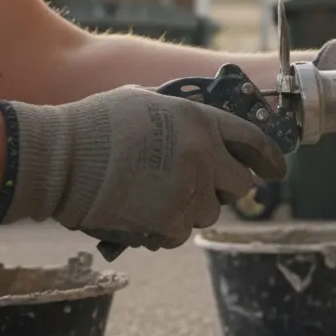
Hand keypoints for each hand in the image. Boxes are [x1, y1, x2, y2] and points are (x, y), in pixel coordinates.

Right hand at [2, 86, 287, 249]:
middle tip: (198, 188)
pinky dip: (164, 230)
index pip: (255, 142)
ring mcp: (189, 191)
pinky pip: (180, 233)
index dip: (270, 159)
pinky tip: (140, 215)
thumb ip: (183, 117)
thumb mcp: (146, 102)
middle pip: (240, 186)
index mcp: (202, 121)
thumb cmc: (95, 126)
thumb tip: (203, 131)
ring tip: (154, 198)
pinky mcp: (170, 222)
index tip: (276, 172)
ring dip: (189, 210)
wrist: (58, 159)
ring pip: (209, 213)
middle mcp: (204, 155)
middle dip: (223, 189)